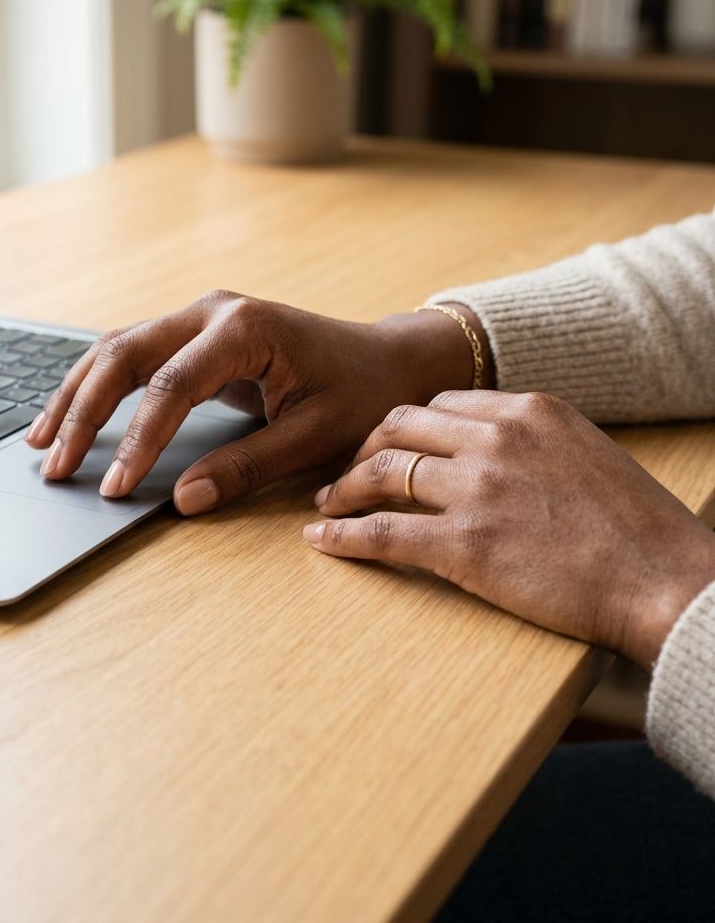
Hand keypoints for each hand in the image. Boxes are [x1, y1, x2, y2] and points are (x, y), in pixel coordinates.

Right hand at [25, 291, 487, 514]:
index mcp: (243, 329)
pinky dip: (97, 384)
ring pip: (117, 347)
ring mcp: (200, 316)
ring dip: (76, 394)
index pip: (170, 388)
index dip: (137, 441)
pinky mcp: (196, 334)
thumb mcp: (312, 436)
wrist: (387, 358)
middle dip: (83, 412)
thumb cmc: (361, 392)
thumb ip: (246, 467)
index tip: (115, 487)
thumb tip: (184, 500)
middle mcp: (211, 311)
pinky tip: (71, 413)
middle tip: (55, 466)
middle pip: (124, 354)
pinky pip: (133, 353)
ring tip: (41, 442)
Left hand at [306, 389, 714, 668]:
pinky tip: (321, 539)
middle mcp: (495, 438)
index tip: (387, 447)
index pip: (438, 405)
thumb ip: (530, 440)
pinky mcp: (465, 544)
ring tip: (328, 504)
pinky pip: (382, 532)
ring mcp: (477, 489)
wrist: (665, 580)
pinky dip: (343, 535)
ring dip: (344, 488)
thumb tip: (486, 446)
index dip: (402, 428)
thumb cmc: (635, 527)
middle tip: (346, 473)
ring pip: (383, 472)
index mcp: (526, 411)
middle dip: (364, 448)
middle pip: (399, 427)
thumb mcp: (584, 452)